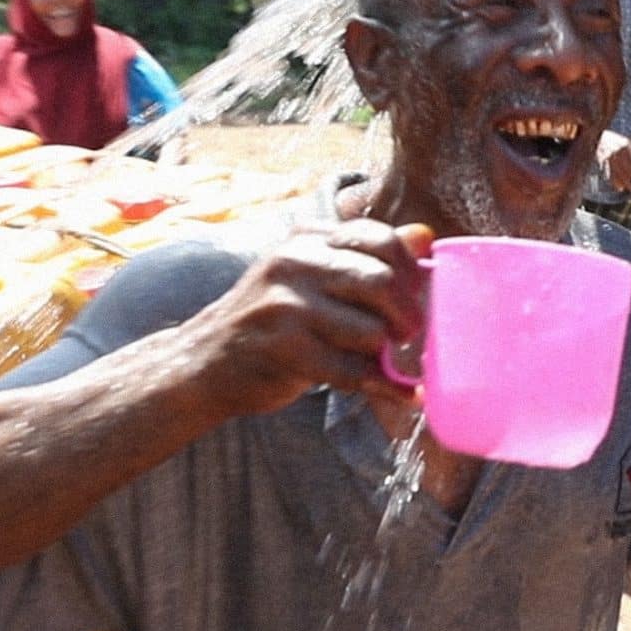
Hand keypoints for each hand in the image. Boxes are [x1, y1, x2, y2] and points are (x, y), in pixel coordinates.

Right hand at [183, 219, 433, 417]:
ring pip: (370, 331)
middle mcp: (294, 262)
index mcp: (307, 237)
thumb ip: (365, 255)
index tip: (417, 296)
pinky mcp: (283, 349)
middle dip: (408, 315)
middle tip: (411, 335)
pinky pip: (351, 371)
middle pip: (381, 282)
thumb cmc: (273, 318)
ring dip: (386, 354)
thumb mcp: (312, 275)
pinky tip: (400, 393)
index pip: (380, 238)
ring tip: (385, 361)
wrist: (206, 360)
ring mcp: (285, 305)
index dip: (410, 271)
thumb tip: (424, 236)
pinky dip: (383, 387)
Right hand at [597, 130, 630, 193]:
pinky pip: (610, 175)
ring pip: (620, 174)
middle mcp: (618, 151)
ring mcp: (610, 158)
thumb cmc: (616, 141)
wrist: (598, 138)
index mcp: (627, 145)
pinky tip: (621, 188)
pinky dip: (616, 183)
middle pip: (630, 168)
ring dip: (627, 183)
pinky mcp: (603, 163)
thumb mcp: (627, 142)